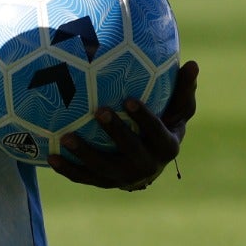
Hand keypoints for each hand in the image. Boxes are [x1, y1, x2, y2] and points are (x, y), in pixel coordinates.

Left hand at [48, 59, 198, 190]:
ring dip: (84, 155)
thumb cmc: (164, 123)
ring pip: (103, 169)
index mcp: (167, 146)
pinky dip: (68, 170)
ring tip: (65, 137)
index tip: (129, 99)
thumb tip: (194, 64)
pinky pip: (85, 178)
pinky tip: (51, 156)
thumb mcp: (177, 108)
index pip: (156, 132)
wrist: (150, 160)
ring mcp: (124, 177)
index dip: (144, 118)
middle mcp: (147, 166)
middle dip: (115, 133)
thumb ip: (183, 88)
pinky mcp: (104, 182)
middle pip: (131, 151)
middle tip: (98, 110)